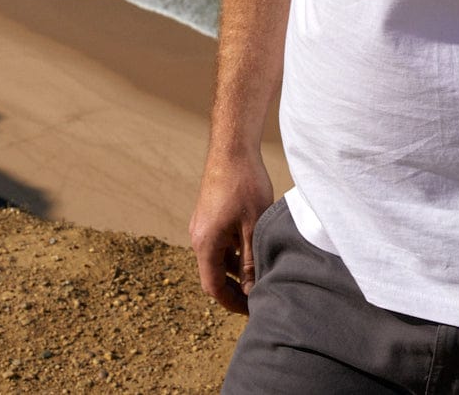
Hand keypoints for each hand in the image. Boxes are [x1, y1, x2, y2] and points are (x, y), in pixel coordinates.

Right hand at [189, 150, 273, 314]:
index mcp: (206, 243)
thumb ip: (251, 260)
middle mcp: (198, 237)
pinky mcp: (209, 214)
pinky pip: (219, 242)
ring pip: (217, 257)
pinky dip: (233, 251)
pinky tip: (253, 246)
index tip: (251, 310)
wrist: (232, 148)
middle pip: (213, 274)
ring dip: (235, 268)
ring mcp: (202, 224)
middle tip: (258, 296)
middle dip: (234, 288)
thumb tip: (252, 290)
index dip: (232, 302)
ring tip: (260, 272)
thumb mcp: (254, 225)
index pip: (213, 287)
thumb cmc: (245, 183)